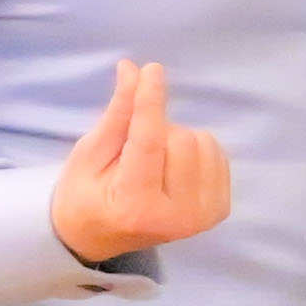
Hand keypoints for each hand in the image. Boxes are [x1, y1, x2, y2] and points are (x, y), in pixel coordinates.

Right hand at [49, 57, 229, 266]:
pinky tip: (173, 168)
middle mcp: (177, 216)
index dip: (150, 102)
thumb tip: (133, 69)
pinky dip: (195, 150)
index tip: (152, 70)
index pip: (149, 144)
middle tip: (132, 151)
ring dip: (176, 139)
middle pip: (179, 139)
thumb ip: (118, 114)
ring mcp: (203, 216)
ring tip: (153, 162)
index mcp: (136, 205)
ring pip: (202, 142)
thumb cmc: (86, 194)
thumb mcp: (89, 154)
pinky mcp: (219, 210)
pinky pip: (217, 154)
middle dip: (156, 130)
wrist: (99, 236)